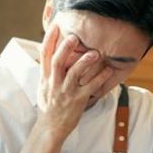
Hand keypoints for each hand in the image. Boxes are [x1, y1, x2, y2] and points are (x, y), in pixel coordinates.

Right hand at [36, 23, 112, 138]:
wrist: (51, 127)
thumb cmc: (49, 105)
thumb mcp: (43, 86)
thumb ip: (48, 71)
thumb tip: (49, 54)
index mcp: (45, 77)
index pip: (45, 55)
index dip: (50, 39)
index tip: (56, 25)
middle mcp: (54, 83)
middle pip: (58, 62)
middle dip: (65, 48)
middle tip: (74, 37)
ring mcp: (66, 92)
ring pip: (75, 74)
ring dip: (85, 62)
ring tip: (95, 53)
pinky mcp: (78, 100)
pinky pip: (91, 87)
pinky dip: (100, 78)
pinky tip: (109, 70)